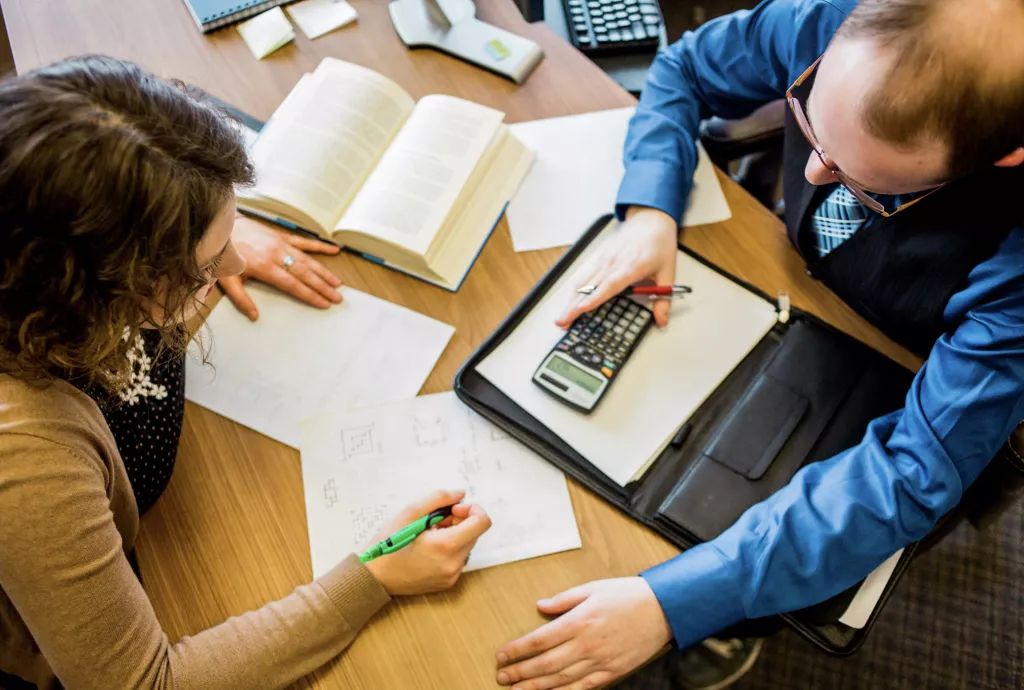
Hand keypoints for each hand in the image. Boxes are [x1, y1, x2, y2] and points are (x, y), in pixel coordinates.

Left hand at [220, 215, 342, 319]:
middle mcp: (277, 255)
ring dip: (324, 272)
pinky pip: (304, 241)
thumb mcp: (227, 280)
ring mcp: (281, 244)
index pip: (293, 285)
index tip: (324, 304)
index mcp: (265, 268)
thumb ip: (241, 299)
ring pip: (308, 260)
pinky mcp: (281, 236)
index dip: (310, 295)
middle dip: (323, 287)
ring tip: (338, 283)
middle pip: (305, 274)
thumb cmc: (223, 255)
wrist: (219, 227)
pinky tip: (334, 250)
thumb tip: (254, 316)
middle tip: (337, 297)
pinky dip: (319, 246)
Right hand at [364, 489, 491, 595]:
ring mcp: (452, 576)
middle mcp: (453, 564)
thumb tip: (461, 494)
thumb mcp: (409, 512)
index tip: (453, 509)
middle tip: (434, 521)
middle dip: (459, 521)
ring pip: (466, 545)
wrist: (374, 578)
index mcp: (445, 546)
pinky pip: (458, 558)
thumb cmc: (388, 544)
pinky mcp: (448, 582)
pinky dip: (449, 548)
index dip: (472, 509)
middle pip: (474, 533)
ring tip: (428, 535)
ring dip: (454, 534)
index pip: (482, 522)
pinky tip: (428, 548)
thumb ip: (439, 498)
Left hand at [496, 578, 671, 689]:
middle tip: (502, 677)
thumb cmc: (628, 595)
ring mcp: (600, 661)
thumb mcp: (593, 588)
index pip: (539, 640)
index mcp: (579, 621)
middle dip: (520, 672)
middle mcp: (586, 644)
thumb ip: (564, 600)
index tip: (501, 656)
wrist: (663, 609)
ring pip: (561, 680)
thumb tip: (540, 606)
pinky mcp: (612, 672)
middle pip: (545, 664)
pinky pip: (584, 688)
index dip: (517, 650)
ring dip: (535, 687)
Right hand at [557, 207, 678, 328]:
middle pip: (589, 287)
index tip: (581, 309)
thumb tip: (662, 320)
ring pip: (583, 282)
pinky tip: (570, 301)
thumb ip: (664, 300)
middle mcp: (614, 262)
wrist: (651, 220)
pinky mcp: (600, 257)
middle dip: (574, 306)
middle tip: (563, 322)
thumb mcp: (668, 273)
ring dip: (570, 300)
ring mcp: (605, 258)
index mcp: (632, 266)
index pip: (609, 285)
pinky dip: (575, 290)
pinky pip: (585, 275)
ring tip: (563, 317)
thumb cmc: (659, 244)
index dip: (594, 298)